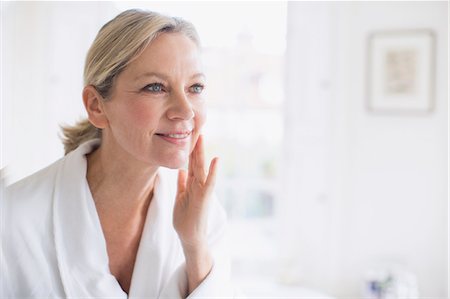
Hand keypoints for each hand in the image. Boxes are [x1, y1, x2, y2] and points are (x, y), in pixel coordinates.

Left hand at [173, 134, 218, 250]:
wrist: (190, 237)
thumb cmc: (185, 219)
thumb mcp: (180, 197)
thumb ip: (181, 184)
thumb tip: (180, 170)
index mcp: (191, 184)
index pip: (190, 163)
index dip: (189, 150)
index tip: (188, 135)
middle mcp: (198, 185)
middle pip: (196, 162)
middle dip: (195, 147)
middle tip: (196, 128)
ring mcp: (202, 190)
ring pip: (201, 168)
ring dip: (201, 153)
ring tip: (202, 138)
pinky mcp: (205, 198)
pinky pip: (209, 182)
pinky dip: (213, 171)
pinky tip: (216, 160)